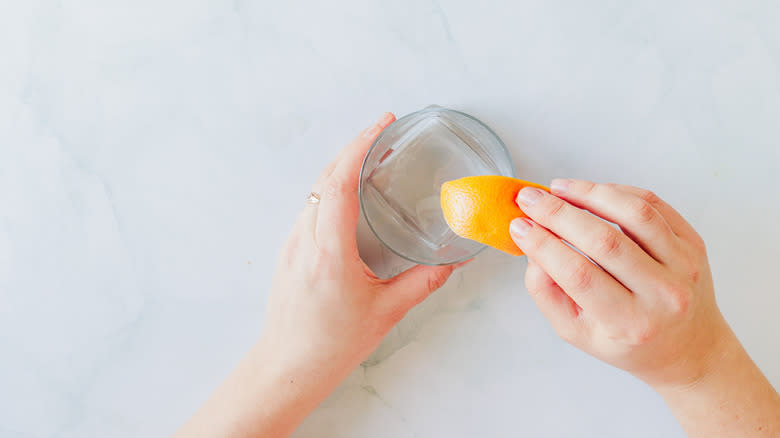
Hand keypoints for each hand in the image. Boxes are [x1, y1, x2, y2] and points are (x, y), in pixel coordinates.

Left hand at [176, 112, 462, 437]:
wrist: (287, 367)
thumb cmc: (331, 345)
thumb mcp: (386, 313)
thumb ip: (422, 282)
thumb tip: (452, 262)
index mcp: (329, 252)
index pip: (338, 183)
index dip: (360, 147)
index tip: (383, 125)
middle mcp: (305, 240)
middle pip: (325, 176)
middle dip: (355, 146)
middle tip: (384, 128)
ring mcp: (292, 243)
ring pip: (315, 189)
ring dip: (342, 164)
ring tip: (372, 153)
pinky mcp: (288, 250)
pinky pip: (310, 205)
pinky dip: (331, 186)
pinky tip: (350, 190)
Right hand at [510, 179, 724, 387]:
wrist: (688, 347)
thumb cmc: (628, 341)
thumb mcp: (577, 332)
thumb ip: (547, 293)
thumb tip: (532, 248)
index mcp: (630, 324)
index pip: (578, 275)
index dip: (543, 245)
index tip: (519, 226)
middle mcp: (663, 295)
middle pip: (604, 241)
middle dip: (558, 213)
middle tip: (530, 199)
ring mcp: (684, 266)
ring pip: (634, 214)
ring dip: (590, 193)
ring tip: (559, 188)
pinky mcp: (694, 244)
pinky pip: (655, 205)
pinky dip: (618, 192)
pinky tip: (592, 192)